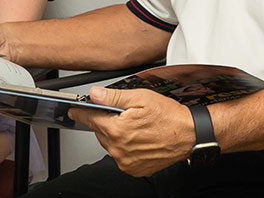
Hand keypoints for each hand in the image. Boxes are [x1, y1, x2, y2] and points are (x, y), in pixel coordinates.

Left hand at [68, 87, 193, 176]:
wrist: (189, 135)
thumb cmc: (169, 116)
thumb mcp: (140, 98)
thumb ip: (113, 98)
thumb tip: (94, 95)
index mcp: (118, 130)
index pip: (90, 119)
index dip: (81, 112)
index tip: (75, 111)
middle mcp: (119, 149)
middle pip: (100, 132)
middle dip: (106, 122)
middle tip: (123, 115)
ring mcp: (126, 161)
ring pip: (110, 144)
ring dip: (115, 135)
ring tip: (134, 127)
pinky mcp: (134, 169)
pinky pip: (121, 156)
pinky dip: (124, 147)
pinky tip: (138, 139)